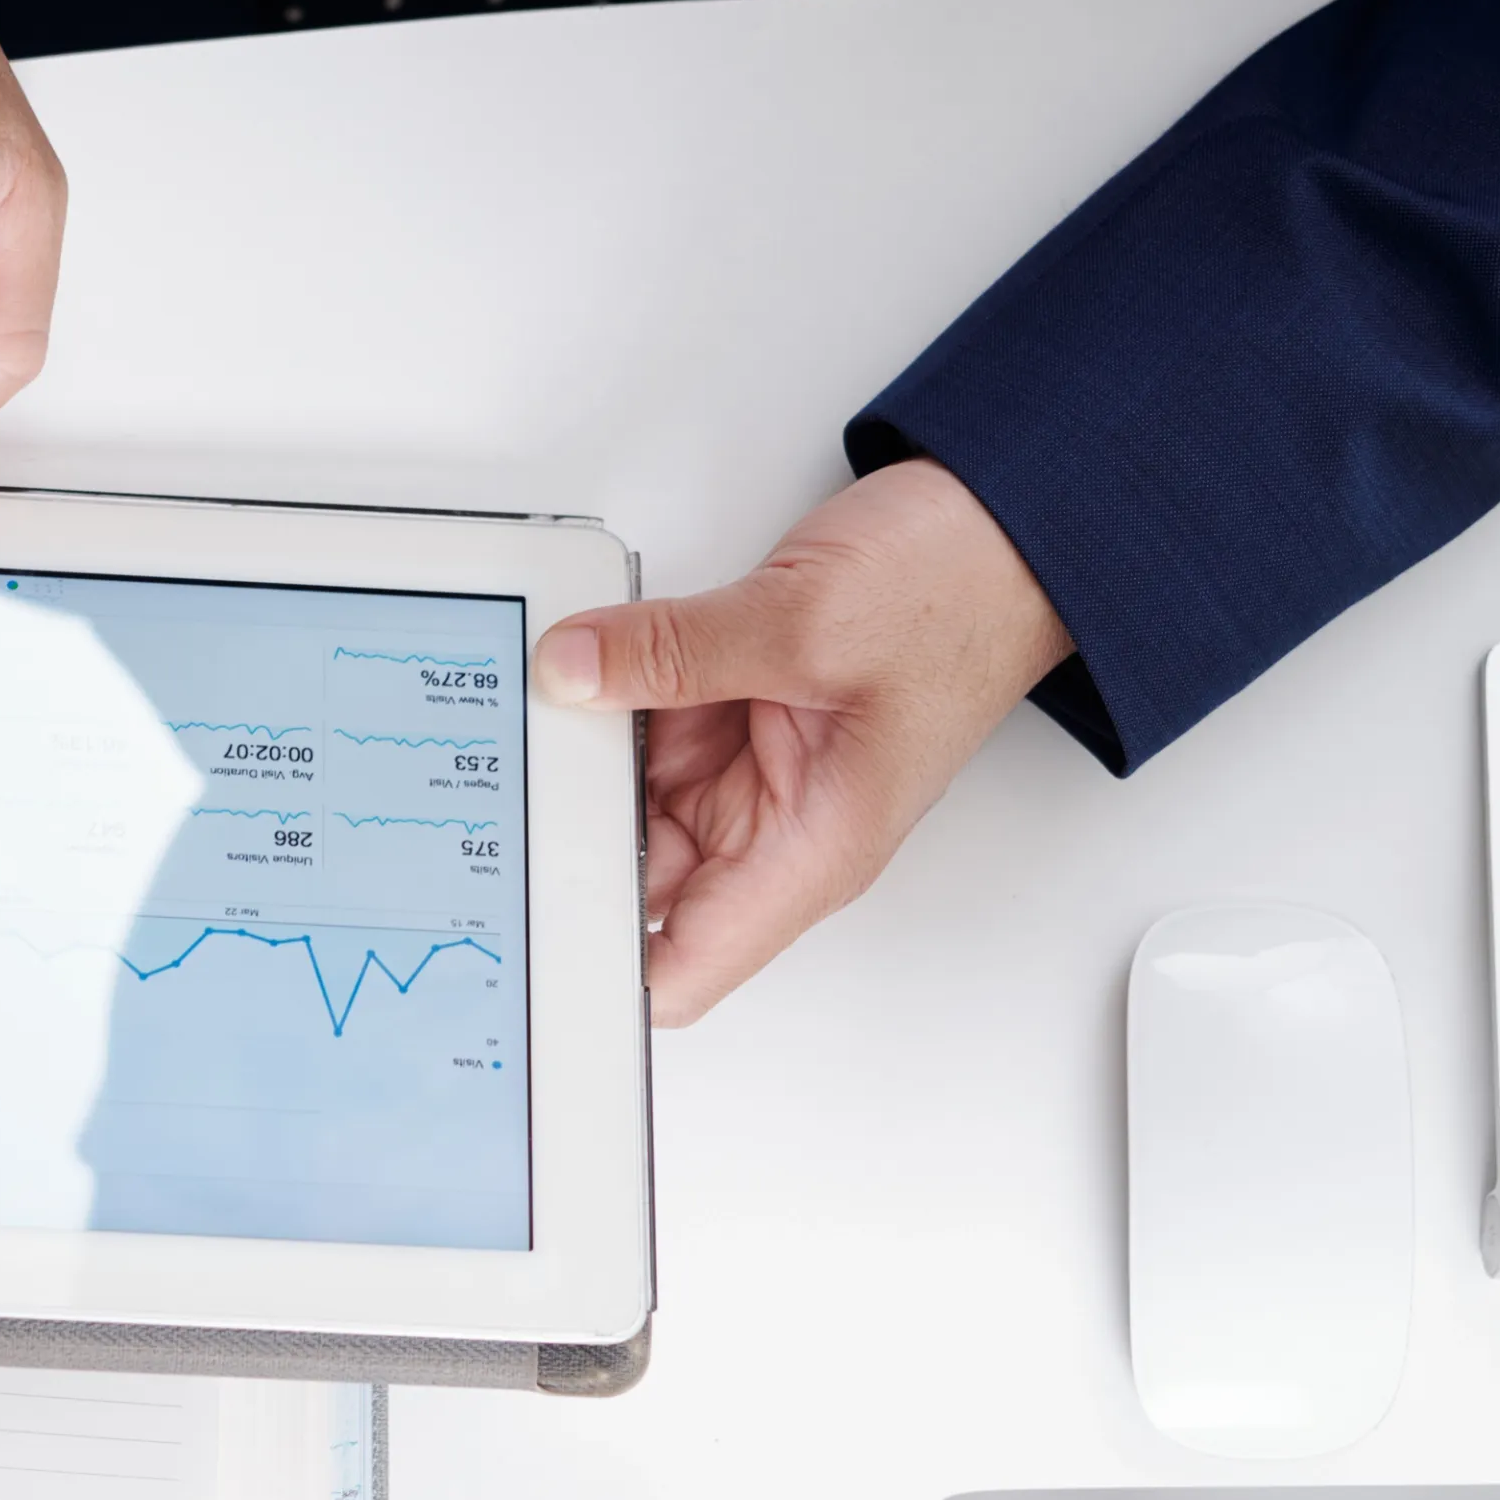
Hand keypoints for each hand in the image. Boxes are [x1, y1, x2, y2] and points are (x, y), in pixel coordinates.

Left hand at [531, 459, 1074, 1026]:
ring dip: (580, 767)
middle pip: (634, 881)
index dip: (600, 975)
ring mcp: (755, 773)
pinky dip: (605, 708)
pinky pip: (646, 730)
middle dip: (564, 849)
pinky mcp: (737, 714)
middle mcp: (778, 828)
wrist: (1007, 524)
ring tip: (519, 727)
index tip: (525, 947)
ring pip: (628, 801)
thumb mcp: (800, 620)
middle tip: (492, 805)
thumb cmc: (960, 594)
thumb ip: (671, 650)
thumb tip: (571, 670)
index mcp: (810, 852)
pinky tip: (566, 678)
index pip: (684, 968)